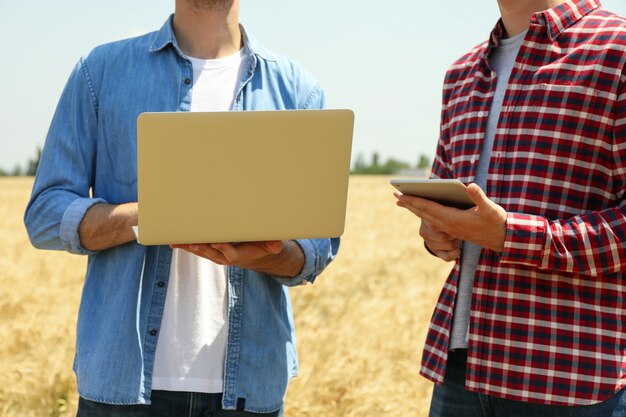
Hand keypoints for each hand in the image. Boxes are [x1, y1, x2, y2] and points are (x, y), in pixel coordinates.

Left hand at [171, 240, 303, 276]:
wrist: (255, 254)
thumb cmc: (262, 245)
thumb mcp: (271, 246)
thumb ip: (274, 244)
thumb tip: (276, 243)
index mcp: (240, 255)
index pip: (231, 254)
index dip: (224, 248)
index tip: (217, 242)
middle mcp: (225, 257)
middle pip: (211, 253)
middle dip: (201, 247)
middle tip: (191, 241)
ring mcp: (216, 255)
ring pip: (201, 251)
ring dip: (189, 246)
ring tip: (177, 240)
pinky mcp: (210, 252)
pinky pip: (196, 249)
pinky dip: (185, 245)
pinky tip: (173, 241)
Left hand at [395, 183, 506, 253]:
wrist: (502, 240)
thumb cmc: (496, 222)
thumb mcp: (490, 208)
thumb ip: (479, 197)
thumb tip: (470, 186)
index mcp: (453, 219)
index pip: (428, 208)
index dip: (414, 201)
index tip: (401, 195)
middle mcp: (448, 225)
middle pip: (423, 213)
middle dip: (409, 204)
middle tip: (395, 195)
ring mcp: (449, 229)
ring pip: (427, 217)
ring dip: (414, 209)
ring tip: (403, 201)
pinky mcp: (453, 229)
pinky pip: (433, 220)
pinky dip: (424, 213)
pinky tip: (420, 209)